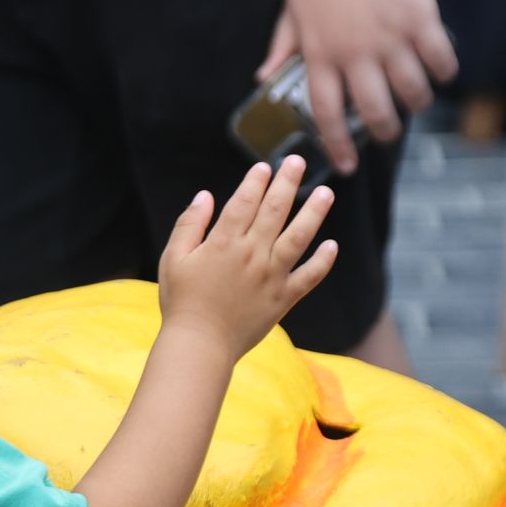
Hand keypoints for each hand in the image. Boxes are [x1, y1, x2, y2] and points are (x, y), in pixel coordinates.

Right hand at [158, 156, 337, 358]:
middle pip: (275, 210)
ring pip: (299, 237)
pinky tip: (332, 246)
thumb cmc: (182, 302)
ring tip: (326, 192)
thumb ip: (189, 225)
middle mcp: (251, 255)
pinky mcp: (282, 299)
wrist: (199, 345)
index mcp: (223, 243)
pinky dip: (322, 262)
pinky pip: (308, 277)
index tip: (265, 167)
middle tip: (298, 161)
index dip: (256, 181)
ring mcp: (271, 276)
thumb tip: (205, 196)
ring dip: (314, 212)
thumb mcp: (173, 259)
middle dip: (288, 182)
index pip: (244, 202)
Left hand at [259, 0, 456, 173]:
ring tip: (417, 100)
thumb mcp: (293, 6)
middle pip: (374, 111)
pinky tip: (441, 71)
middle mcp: (355, 53)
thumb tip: (263, 76)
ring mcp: (390, 37)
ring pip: (411, 91)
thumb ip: (283, 46)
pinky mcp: (420, 18)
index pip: (326, 113)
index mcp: (319, 53)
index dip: (337, 145)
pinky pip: (439, 59)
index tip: (347, 165)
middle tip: (388, 133)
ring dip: (417, 103)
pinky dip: (444, 71)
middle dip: (384, 131)